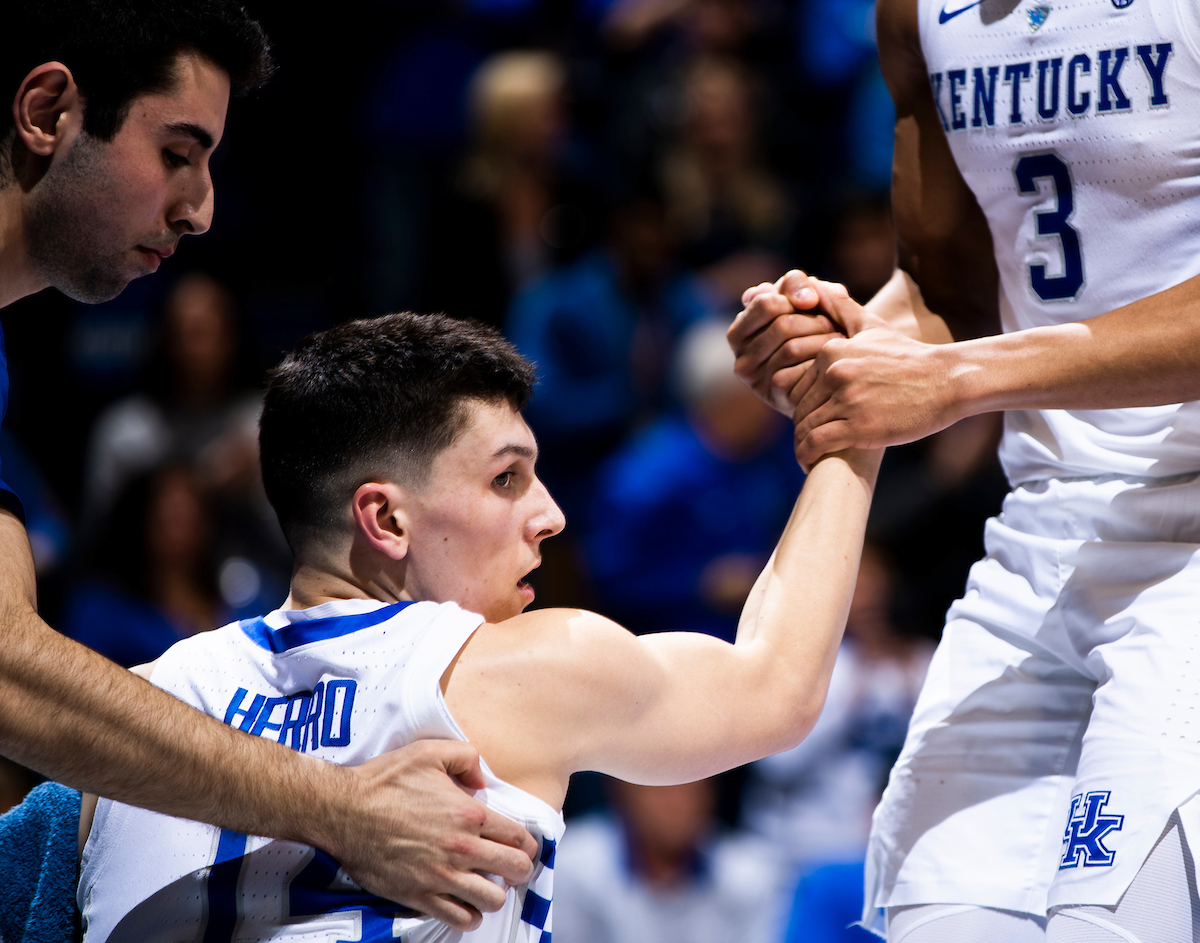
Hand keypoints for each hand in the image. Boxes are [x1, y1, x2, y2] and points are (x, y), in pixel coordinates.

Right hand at [322, 740, 537, 929]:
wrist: (344, 811)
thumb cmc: (384, 780)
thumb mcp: (429, 751)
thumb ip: (466, 758)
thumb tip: (483, 781)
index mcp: (469, 814)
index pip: (519, 837)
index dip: (528, 843)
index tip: (524, 845)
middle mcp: (461, 849)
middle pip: (515, 870)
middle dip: (520, 869)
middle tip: (513, 866)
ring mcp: (441, 876)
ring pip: (492, 899)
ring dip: (497, 892)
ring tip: (489, 884)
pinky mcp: (420, 896)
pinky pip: (461, 919)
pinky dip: (471, 915)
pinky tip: (467, 902)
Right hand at [728, 270, 844, 414]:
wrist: (828, 371)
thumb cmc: (813, 328)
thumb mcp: (801, 298)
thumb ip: (797, 285)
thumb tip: (807, 299)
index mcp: (740, 330)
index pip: (766, 302)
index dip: (796, 297)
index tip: (816, 301)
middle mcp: (741, 357)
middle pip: (782, 325)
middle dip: (815, 321)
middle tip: (834, 324)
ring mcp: (755, 380)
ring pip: (791, 349)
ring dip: (823, 340)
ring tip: (839, 339)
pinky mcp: (774, 396)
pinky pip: (801, 372)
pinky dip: (822, 362)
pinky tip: (832, 360)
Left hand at [789, 287, 963, 469]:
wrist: (947, 381)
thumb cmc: (909, 357)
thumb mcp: (872, 326)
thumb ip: (840, 309)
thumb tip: (814, 286)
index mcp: (831, 350)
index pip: (794, 382)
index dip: (798, 401)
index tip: (805, 415)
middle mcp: (834, 373)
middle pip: (798, 407)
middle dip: (800, 424)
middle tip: (805, 439)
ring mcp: (846, 400)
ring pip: (804, 427)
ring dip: (801, 444)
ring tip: (807, 455)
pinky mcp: (858, 427)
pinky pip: (816, 444)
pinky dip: (806, 456)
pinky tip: (808, 463)